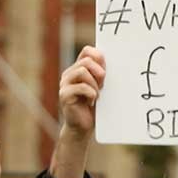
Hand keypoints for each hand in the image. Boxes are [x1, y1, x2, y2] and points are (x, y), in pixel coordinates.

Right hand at [50, 46, 105, 177]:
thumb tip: (113, 58)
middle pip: (86, 61)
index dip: (99, 57)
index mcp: (78, 69)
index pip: (87, 51)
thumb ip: (103, 73)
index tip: (106, 71)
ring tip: (96, 95)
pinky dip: (91, 93)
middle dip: (99, 72)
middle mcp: (69, 74)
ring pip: (82, 72)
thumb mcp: (101, 87)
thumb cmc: (95, 106)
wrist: (84, 127)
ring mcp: (64, 84)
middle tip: (103, 85)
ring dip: (95, 84)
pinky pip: (81, 87)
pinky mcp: (64, 95)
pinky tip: (92, 101)